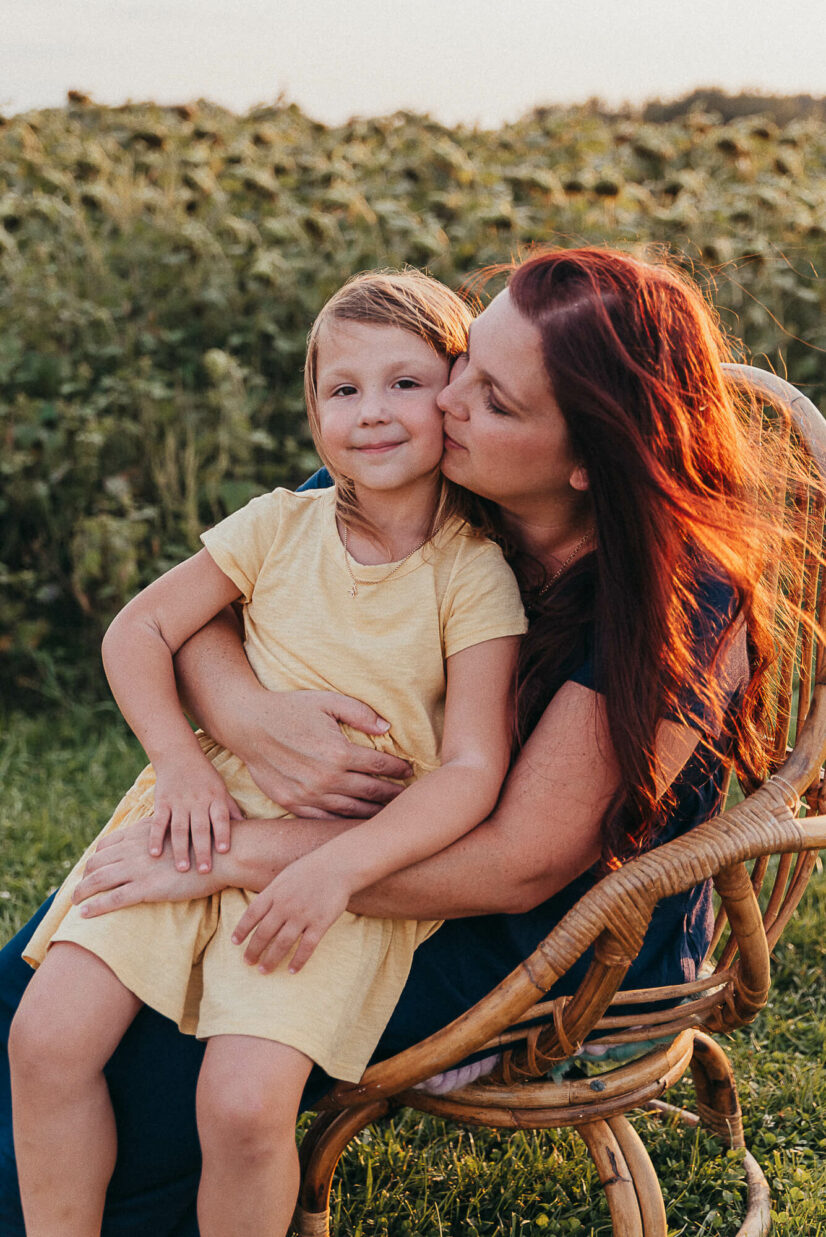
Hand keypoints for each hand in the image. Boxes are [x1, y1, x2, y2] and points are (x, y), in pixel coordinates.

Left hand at [72, 819, 224, 916]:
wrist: (223, 854)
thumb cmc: (207, 843)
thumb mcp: (179, 829)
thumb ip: (163, 833)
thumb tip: (159, 839)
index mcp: (141, 834)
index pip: (106, 845)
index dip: (95, 857)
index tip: (91, 869)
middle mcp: (134, 849)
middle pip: (96, 862)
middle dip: (84, 875)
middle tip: (78, 888)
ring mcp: (138, 869)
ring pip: (98, 880)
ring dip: (81, 892)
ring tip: (74, 902)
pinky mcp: (146, 888)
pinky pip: (111, 899)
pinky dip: (94, 907)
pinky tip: (84, 914)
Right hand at [150, 757, 242, 872]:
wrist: (178, 755)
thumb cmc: (204, 776)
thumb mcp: (221, 789)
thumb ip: (230, 809)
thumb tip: (246, 827)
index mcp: (214, 798)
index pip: (220, 817)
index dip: (222, 833)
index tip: (224, 850)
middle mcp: (197, 801)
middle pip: (200, 827)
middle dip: (202, 849)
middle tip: (205, 870)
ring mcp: (178, 802)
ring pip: (179, 828)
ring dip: (180, 849)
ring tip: (183, 869)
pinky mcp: (162, 802)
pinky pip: (158, 822)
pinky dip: (155, 838)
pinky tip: (155, 854)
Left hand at [230, 854, 350, 973]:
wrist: (339, 865)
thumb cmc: (312, 868)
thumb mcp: (285, 876)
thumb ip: (272, 893)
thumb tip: (260, 911)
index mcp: (275, 892)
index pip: (252, 914)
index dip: (242, 930)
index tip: (235, 943)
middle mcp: (285, 905)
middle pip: (264, 933)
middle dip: (253, 950)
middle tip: (248, 962)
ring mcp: (303, 915)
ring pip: (282, 943)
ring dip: (271, 959)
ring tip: (264, 970)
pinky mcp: (320, 923)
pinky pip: (306, 947)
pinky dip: (298, 961)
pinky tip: (292, 970)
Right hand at [236, 689, 412, 818]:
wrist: (248, 724)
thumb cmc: (289, 709)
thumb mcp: (327, 701)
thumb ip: (359, 712)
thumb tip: (387, 727)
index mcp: (338, 752)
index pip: (380, 765)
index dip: (398, 769)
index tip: (408, 771)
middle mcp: (326, 778)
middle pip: (371, 791)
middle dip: (393, 794)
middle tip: (407, 797)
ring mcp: (309, 794)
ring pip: (352, 810)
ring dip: (374, 812)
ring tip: (389, 812)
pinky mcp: (293, 803)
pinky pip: (325, 819)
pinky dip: (344, 822)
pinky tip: (356, 821)